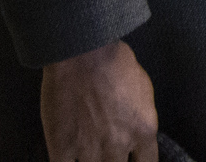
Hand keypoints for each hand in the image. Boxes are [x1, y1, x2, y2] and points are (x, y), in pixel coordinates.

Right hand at [40, 39, 157, 160]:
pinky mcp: (62, 148)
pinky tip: (66, 158)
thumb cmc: (116, 63)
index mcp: (144, 130)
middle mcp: (119, 145)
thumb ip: (140, 118)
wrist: (84, 54)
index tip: (130, 160)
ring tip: (87, 150)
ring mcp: (89, 150)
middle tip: (105, 154)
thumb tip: (137, 132)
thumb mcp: (144, 90)